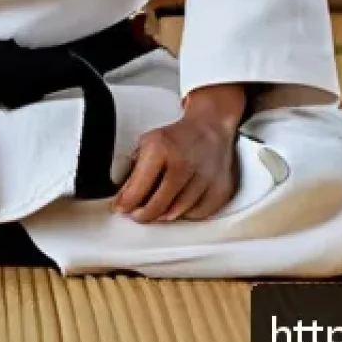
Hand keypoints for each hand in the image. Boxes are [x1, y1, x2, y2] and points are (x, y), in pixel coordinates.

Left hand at [112, 86, 243, 222]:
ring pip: (178, 213)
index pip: (138, 188)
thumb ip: (134, 170)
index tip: (121, 208)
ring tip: (156, 209)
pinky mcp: (220, 189)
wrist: (210, 127)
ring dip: (164, 215)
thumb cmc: (176, 137)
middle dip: (143, 215)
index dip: (126, 203)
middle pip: (158, 206)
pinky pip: (198, 214)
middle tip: (136, 215)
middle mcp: (183, 164)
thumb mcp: (148, 143)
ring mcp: (204, 178)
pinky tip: (179, 205)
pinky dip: (186, 214)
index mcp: (160, 149)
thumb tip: (123, 197)